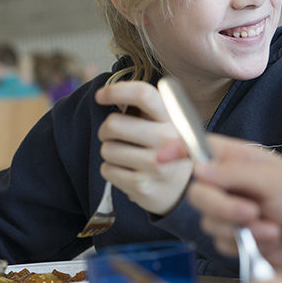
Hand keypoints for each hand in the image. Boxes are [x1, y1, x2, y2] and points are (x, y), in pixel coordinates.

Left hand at [95, 81, 193, 215]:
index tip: (100, 96)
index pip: (143, 95)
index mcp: (174, 119)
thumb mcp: (165, 125)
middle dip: (106, 129)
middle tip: (113, 135)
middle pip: (114, 124)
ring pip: (107, 149)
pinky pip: (107, 170)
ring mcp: (156, 166)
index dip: (116, 91)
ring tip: (127, 157)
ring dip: (110, 152)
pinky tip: (128, 172)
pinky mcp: (142, 186)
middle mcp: (168, 140)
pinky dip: (111, 170)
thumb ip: (144, 108)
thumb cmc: (166, 150)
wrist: (181, 191)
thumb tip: (109, 94)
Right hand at [159, 134, 281, 282]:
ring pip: (208, 220)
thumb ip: (233, 173)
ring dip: (241, 228)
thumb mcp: (273, 180)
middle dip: (224, 206)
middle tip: (251, 212)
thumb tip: (198, 168)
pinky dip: (244, 244)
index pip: (201, 147)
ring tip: (271, 228)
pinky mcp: (234, 238)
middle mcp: (232, 184)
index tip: (161, 156)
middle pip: (198, 191)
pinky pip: (220, 242)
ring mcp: (232, 212)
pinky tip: (269, 241)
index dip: (178, 149)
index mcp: (241, 160)